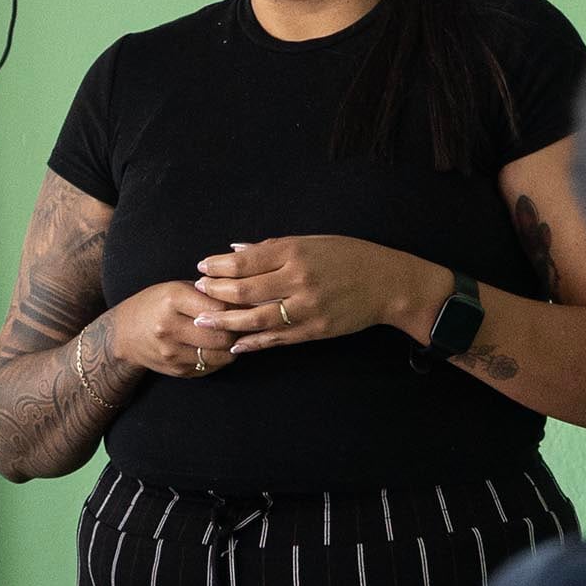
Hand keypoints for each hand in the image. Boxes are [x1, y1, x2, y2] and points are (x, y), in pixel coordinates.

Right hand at [103, 279, 243, 379]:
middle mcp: (170, 327)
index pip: (220, 307)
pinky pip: (212, 366)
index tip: (246, 305)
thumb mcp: (177, 288)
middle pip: (223, 335)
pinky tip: (217, 347)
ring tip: (233, 335)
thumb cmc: (156, 305)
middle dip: (239, 330)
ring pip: (222, 355)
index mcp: (172, 300)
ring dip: (232, 346)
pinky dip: (220, 357)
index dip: (238, 307)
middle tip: (245, 323)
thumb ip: (208, 293)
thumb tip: (247, 298)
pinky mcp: (177, 370)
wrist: (124, 334)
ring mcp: (172, 352)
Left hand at [191, 237, 439, 354]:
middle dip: (215, 292)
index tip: (202, 268)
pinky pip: (277, 339)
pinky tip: (235, 343)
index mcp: (295, 251)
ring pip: (256, 318)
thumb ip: (272, 248)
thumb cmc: (349, 256)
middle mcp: (298, 279)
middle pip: (244, 290)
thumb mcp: (312, 242)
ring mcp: (306, 308)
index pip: (245, 261)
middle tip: (197, 293)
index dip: (218, 266)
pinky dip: (254, 342)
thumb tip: (235, 252)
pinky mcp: (315, 331)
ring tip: (203, 321)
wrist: (388, 284)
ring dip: (226, 321)